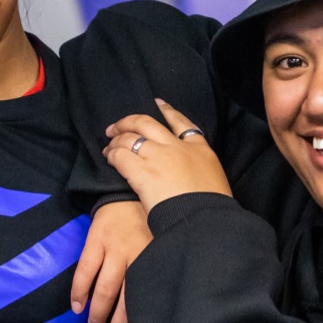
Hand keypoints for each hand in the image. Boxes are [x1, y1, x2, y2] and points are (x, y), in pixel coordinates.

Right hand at [70, 201, 149, 322]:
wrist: (126, 191)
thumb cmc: (147, 224)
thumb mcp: (161, 245)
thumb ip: (158, 271)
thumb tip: (155, 310)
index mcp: (155, 260)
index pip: (148, 299)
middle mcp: (137, 256)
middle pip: (126, 300)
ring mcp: (115, 248)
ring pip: (105, 289)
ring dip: (97, 315)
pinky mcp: (96, 240)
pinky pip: (85, 271)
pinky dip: (79, 291)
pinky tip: (77, 308)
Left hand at [102, 100, 231, 213]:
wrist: (205, 220)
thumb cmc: (212, 209)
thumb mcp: (214, 181)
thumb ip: (199, 171)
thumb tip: (187, 178)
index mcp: (199, 149)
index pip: (182, 123)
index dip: (168, 111)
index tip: (158, 103)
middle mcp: (177, 147)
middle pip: (147, 123)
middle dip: (129, 121)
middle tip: (117, 126)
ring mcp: (158, 157)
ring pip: (130, 138)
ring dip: (116, 140)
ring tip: (108, 145)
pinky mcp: (142, 172)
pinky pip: (120, 156)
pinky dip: (112, 155)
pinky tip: (108, 158)